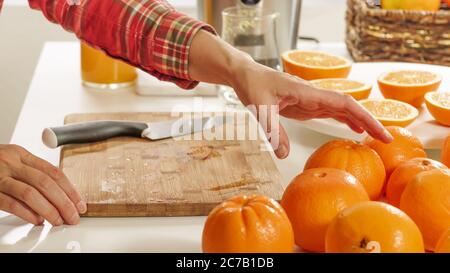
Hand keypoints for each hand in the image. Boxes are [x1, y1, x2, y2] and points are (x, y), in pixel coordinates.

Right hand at [0, 145, 85, 224]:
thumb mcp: (11, 161)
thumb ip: (31, 172)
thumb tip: (60, 194)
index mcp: (21, 154)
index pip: (54, 172)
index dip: (70, 190)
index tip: (79, 203)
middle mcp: (11, 162)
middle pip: (47, 183)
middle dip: (64, 202)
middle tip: (72, 216)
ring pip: (31, 193)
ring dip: (49, 209)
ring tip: (58, 221)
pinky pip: (11, 202)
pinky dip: (27, 213)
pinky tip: (37, 220)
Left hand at [229, 61, 392, 157]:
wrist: (246, 74)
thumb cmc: (252, 86)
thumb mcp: (259, 108)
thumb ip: (272, 130)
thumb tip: (284, 155)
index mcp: (307, 92)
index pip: (343, 103)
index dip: (364, 117)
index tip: (379, 131)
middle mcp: (314, 95)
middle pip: (349, 107)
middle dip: (369, 121)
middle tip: (387, 140)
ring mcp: (311, 100)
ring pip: (342, 109)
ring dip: (360, 121)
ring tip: (376, 138)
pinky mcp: (306, 105)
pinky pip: (330, 113)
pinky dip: (345, 120)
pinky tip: (353, 130)